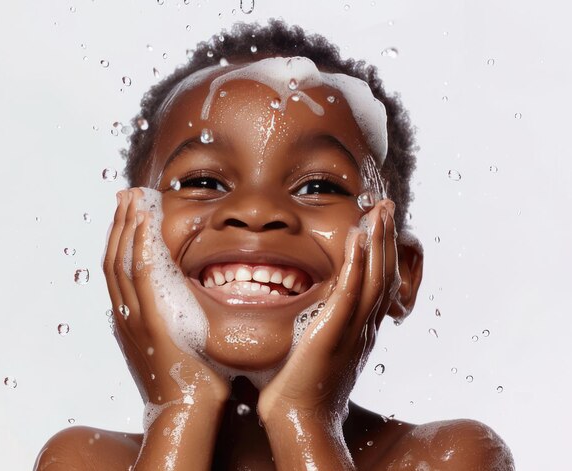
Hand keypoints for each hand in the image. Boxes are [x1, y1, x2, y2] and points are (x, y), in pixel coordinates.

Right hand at [102, 188, 230, 411]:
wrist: (188, 410)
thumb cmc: (190, 379)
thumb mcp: (176, 341)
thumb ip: (174, 316)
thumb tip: (186, 294)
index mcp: (129, 319)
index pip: (118, 269)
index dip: (120, 237)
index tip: (127, 212)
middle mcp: (125, 316)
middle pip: (113, 259)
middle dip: (119, 224)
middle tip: (125, 195)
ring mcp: (135, 319)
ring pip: (122, 263)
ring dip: (128, 228)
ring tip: (134, 199)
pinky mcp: (152, 322)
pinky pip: (141, 277)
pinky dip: (141, 248)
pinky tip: (146, 225)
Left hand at [257, 200, 399, 421]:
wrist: (300, 417)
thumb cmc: (302, 385)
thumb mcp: (319, 346)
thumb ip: (322, 323)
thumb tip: (310, 308)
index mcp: (361, 327)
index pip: (379, 282)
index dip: (382, 251)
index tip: (379, 224)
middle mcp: (364, 325)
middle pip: (385, 273)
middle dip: (387, 237)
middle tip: (387, 205)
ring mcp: (352, 328)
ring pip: (375, 277)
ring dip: (379, 241)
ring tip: (380, 210)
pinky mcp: (333, 332)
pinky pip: (350, 291)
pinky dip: (357, 262)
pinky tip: (357, 237)